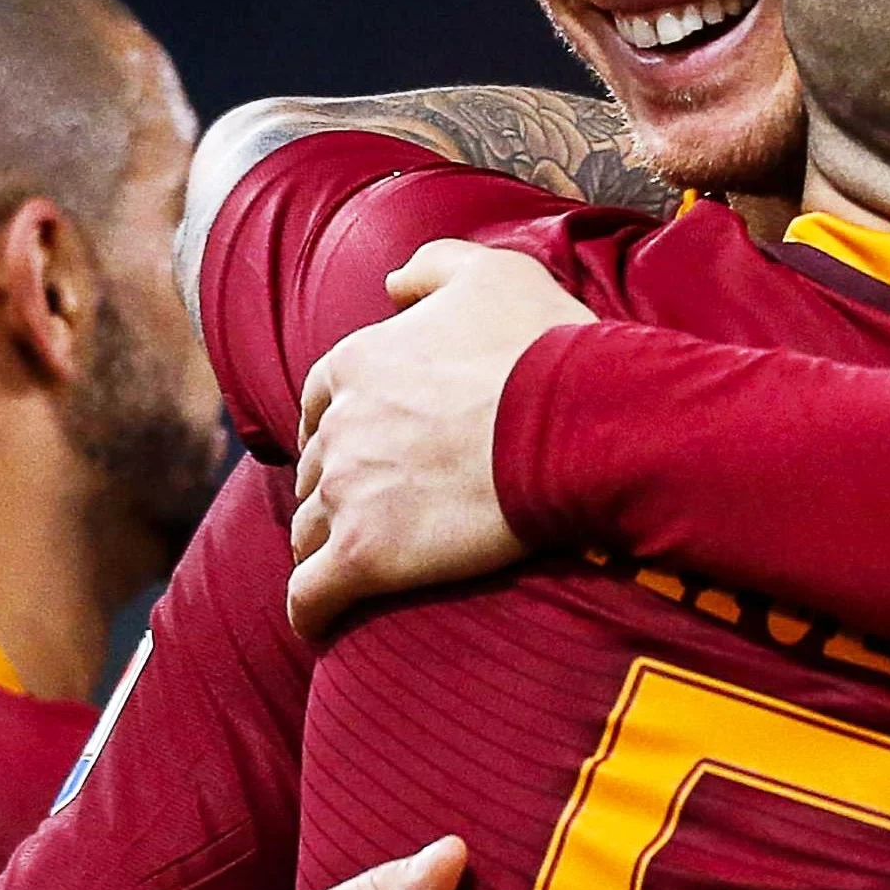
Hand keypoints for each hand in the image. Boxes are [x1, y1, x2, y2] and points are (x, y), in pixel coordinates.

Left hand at [289, 239, 594, 636]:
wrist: (581, 424)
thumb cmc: (547, 348)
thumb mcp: (495, 272)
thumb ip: (434, 266)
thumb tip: (391, 283)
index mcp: (356, 362)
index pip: (319, 402)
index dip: (340, 427)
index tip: (369, 449)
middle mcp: (339, 427)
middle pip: (315, 471)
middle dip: (339, 491)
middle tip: (382, 512)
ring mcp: (346, 494)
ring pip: (307, 534)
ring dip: (327, 550)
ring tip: (361, 571)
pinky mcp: (363, 558)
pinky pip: (310, 597)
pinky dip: (312, 611)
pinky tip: (327, 624)